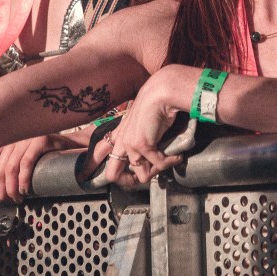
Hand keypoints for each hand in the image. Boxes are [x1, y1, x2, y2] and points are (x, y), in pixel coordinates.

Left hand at [0, 134, 69, 202]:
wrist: (73, 147)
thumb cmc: (48, 158)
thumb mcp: (25, 162)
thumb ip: (10, 170)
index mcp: (8, 143)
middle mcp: (16, 138)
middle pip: (0, 168)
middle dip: (1, 189)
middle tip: (8, 201)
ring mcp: (28, 138)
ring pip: (11, 167)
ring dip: (11, 187)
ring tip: (17, 198)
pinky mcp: (41, 140)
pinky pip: (26, 163)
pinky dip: (23, 179)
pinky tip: (25, 189)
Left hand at [103, 70, 186, 186]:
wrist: (160, 93)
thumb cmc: (155, 106)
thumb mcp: (142, 124)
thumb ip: (139, 140)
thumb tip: (149, 160)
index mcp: (119, 137)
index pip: (100, 155)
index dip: (100, 169)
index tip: (118, 176)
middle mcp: (121, 143)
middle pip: (113, 176)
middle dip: (130, 182)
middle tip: (149, 174)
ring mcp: (130, 145)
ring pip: (143, 175)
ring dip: (159, 170)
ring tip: (169, 159)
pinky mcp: (142, 145)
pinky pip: (159, 164)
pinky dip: (171, 161)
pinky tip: (177, 155)